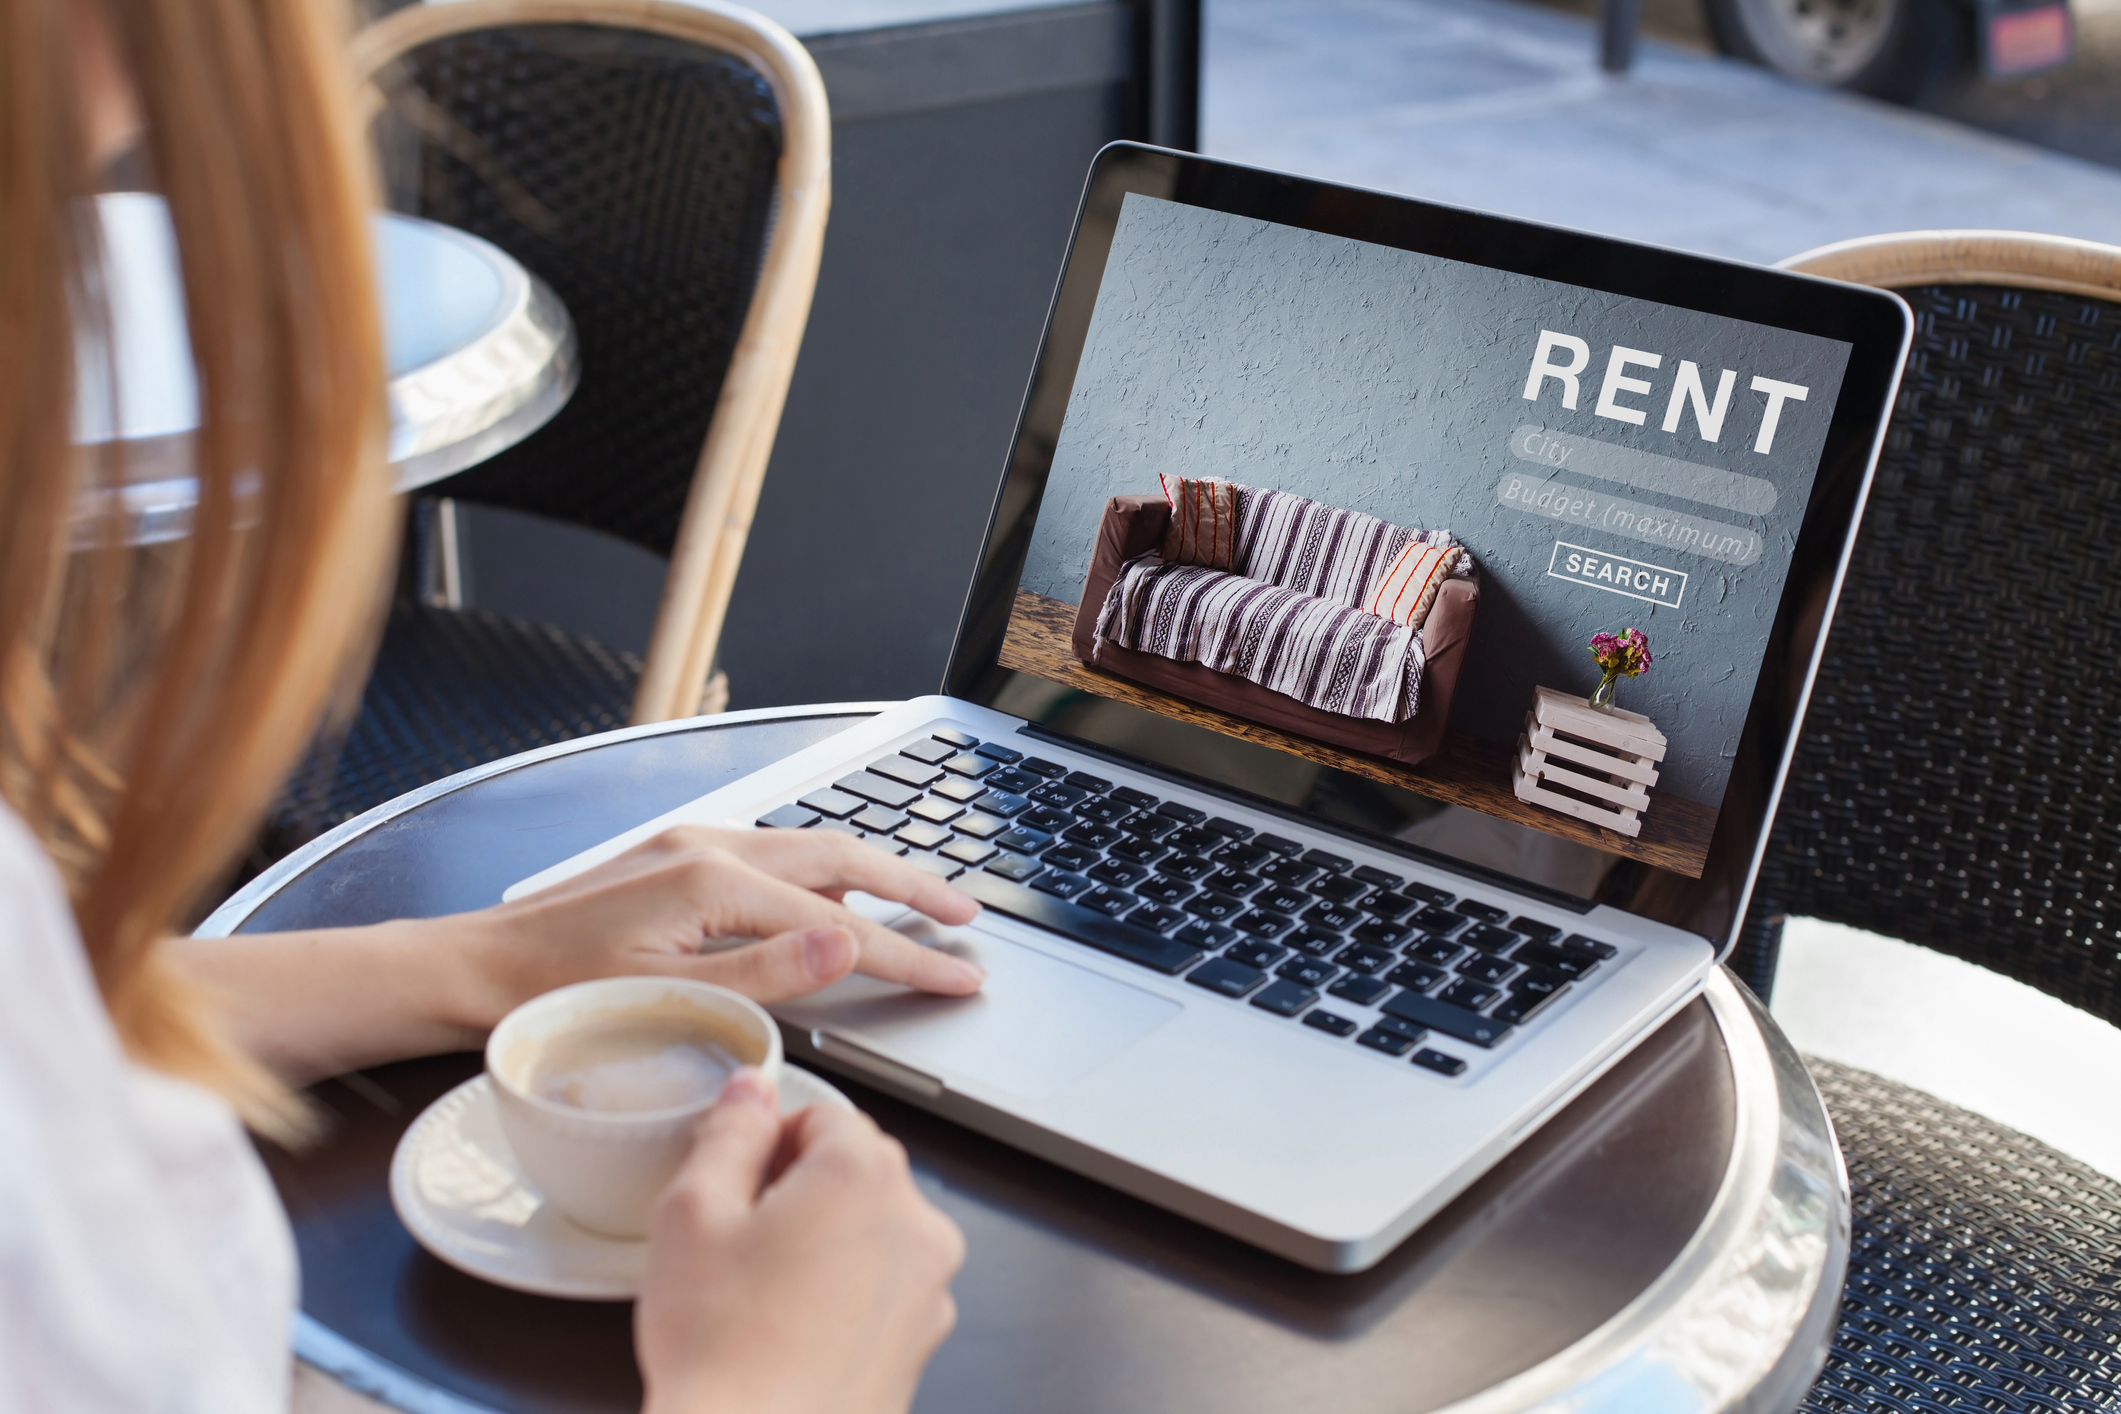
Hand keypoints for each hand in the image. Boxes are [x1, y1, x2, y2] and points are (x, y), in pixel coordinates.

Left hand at [466, 826, 984, 1025]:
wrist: (469, 970)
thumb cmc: (553, 995)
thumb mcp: (669, 998)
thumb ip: (767, 973)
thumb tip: (849, 940)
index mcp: (712, 881)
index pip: (842, 923)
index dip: (909, 954)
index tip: (961, 975)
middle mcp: (708, 846)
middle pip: (841, 856)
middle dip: (912, 884)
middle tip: (967, 917)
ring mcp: (690, 845)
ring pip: (809, 849)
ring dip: (871, 874)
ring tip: (920, 902)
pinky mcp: (675, 858)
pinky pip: (772, 856)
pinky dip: (820, 875)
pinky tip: (832, 899)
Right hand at [637, 1070, 964, 1413]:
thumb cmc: (723, 1350)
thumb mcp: (693, 1212)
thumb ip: (729, 1131)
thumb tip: (752, 1091)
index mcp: (864, 1175)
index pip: (824, 1113)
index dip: (769, 1143)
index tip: (737, 1182)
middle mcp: (914, 1223)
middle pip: (855, 1169)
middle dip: (799, 1189)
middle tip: (738, 1240)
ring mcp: (928, 1287)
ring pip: (871, 1230)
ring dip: (825, 1242)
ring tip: (761, 1292)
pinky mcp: (923, 1340)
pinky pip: (883, 1288)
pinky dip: (845, 1294)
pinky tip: (791, 1329)